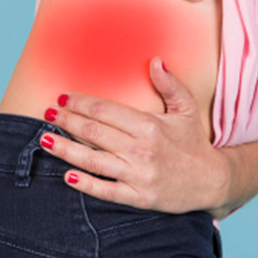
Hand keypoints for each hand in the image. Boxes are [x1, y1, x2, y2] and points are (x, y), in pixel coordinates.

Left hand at [38, 58, 231, 214]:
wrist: (212, 182)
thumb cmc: (194, 144)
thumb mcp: (186, 109)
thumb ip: (169, 84)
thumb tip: (155, 60)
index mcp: (150, 125)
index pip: (105, 110)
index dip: (80, 103)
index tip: (63, 98)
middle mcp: (141, 150)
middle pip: (94, 132)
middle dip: (67, 121)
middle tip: (48, 114)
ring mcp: (139, 175)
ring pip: (93, 160)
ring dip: (66, 149)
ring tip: (45, 141)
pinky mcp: (138, 197)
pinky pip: (106, 190)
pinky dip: (85, 184)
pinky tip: (67, 175)